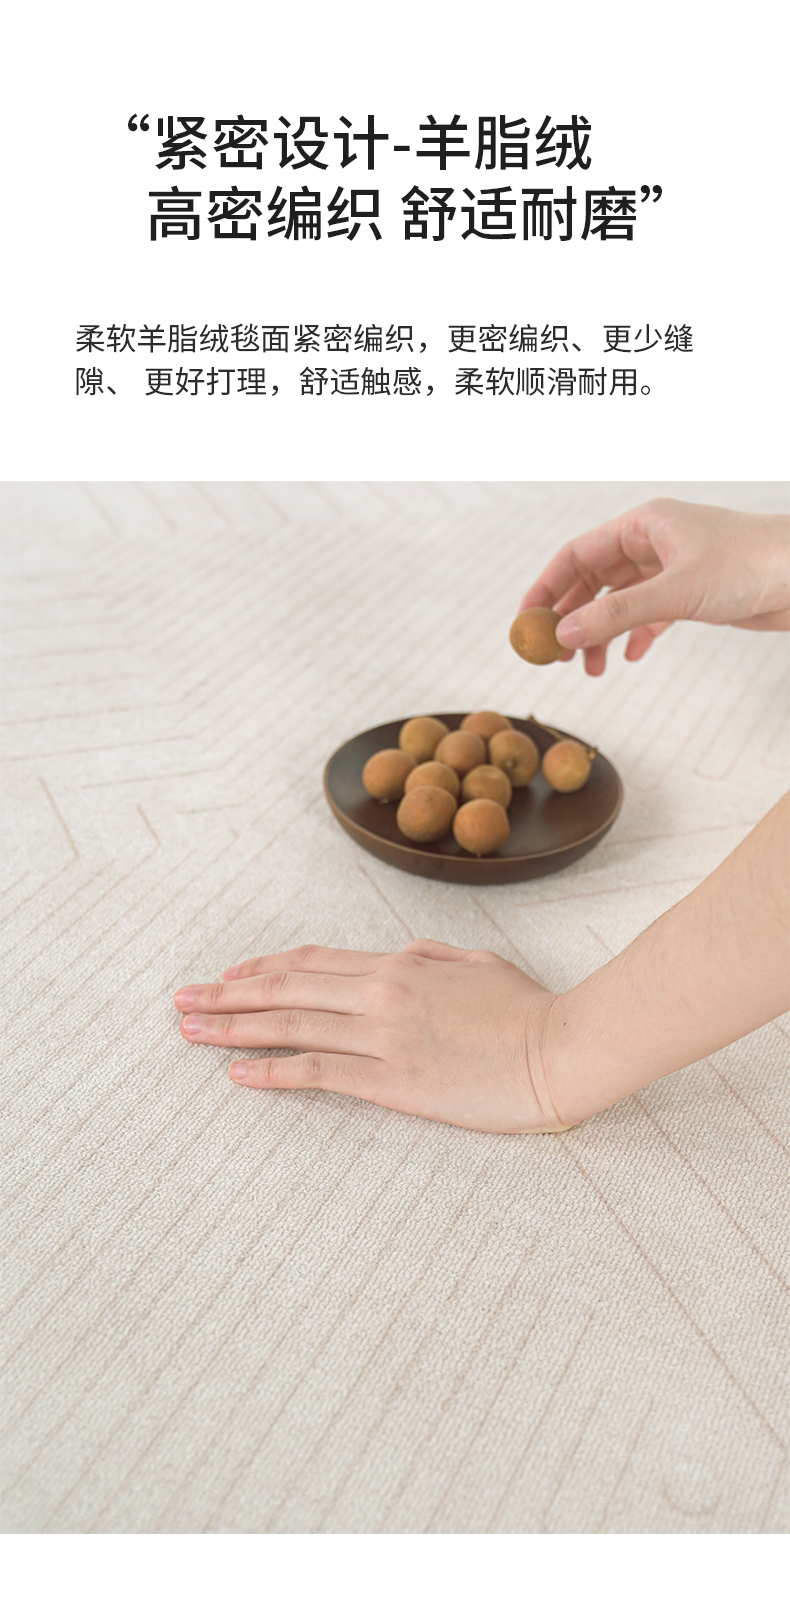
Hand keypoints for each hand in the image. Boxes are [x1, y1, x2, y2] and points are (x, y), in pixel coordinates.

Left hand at [174, 940, 568, 1134]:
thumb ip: (433, 957)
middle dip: (228, 994)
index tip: (229, 975)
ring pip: (291, 1025)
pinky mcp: (394, 1080)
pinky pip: (320, 1071)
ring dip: (233, 1027)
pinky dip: (274, 1071)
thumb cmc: (530, 1009)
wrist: (563, 1047)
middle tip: (183, 999)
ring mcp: (384, 1035)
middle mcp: (381, 991)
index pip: (313, 962)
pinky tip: (238, 1074)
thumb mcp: (478, 964)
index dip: (265, 968)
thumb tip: (401, 955)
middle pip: (286, 988)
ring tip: (190, 1031)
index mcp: (400, 964)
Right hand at [520, 497, 789, 674]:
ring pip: (619, 601)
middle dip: (572, 617)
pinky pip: (648, 614)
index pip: (576, 554)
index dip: (547, 588)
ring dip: (601, 633)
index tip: (528, 623)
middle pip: (593, 579)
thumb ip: (616, 614)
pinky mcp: (692, 592)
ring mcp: (672, 567)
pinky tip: (629, 657)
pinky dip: (634, 636)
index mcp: (643, 524)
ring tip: (591, 668)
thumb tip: (565, 634)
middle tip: (555, 654)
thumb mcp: (674, 591)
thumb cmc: (751, 563)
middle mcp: (653, 541)